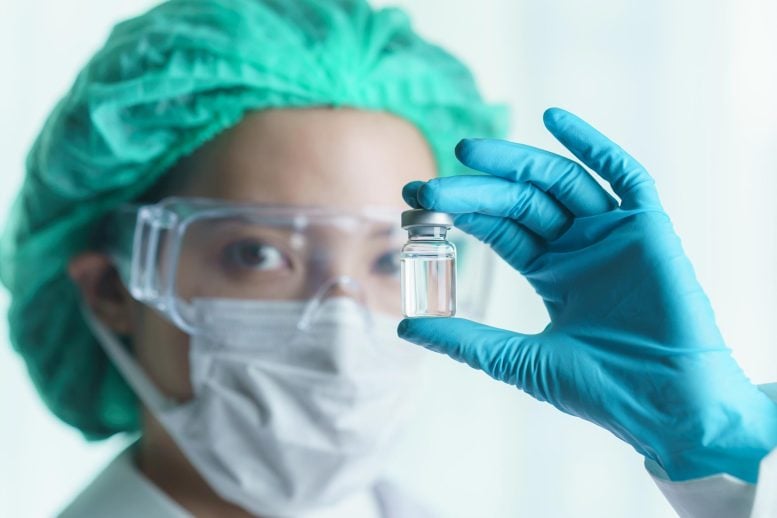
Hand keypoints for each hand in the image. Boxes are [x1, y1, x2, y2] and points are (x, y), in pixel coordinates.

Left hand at [399, 108, 776, 482]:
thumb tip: (405, 328)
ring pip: (560, 182)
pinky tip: (554, 119)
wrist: (666, 407)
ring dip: (516, 161)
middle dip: (475, 189)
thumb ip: (466, 340)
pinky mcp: (647, 228)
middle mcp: (579, 247)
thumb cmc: (601, 390)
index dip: (461, 210)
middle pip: (521, 201)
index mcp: (552, 273)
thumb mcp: (518, 360)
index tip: (418, 200)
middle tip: (430, 185)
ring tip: (469, 151)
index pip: (500, 227)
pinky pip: (624, 176)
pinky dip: (593, 145)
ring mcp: (612, 234)